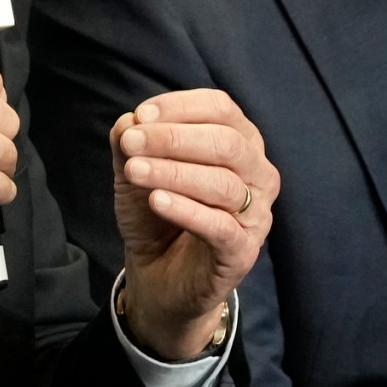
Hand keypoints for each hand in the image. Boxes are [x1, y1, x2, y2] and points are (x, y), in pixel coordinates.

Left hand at [113, 90, 278, 360]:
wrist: (160, 278)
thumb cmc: (157, 217)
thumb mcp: (136, 173)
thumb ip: (132, 144)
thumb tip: (127, 120)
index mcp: (241, 144)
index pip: (222, 109)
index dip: (181, 107)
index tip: (141, 116)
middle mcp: (258, 175)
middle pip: (227, 143)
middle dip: (174, 138)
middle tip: (131, 142)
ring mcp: (256, 215)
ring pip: (224, 183)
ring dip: (173, 172)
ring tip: (134, 171)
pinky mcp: (243, 252)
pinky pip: (221, 226)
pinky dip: (187, 210)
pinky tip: (157, 201)